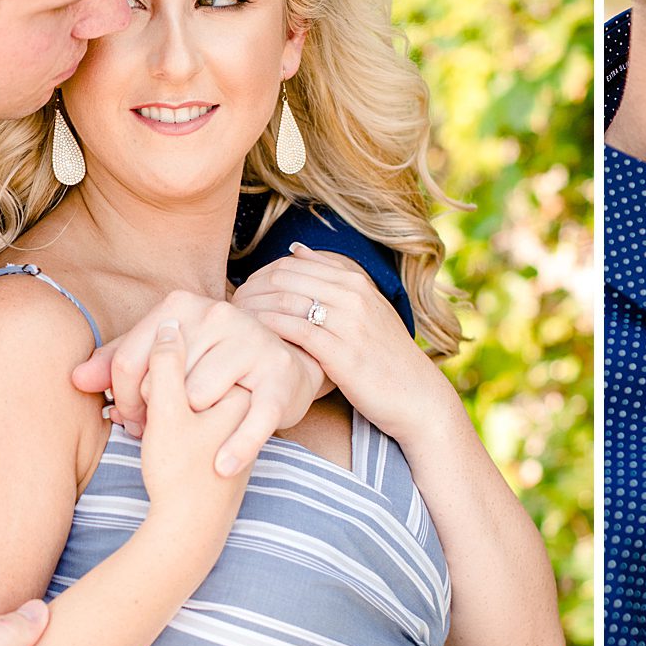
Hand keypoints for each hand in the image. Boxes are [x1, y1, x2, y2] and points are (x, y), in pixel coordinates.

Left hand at [71, 291, 323, 473]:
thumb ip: (119, 363)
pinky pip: (252, 419)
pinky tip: (222, 466)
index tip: (130, 419)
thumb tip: (75, 378)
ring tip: (196, 429)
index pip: (128, 360)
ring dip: (193, 425)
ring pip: (198, 397)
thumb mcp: (165, 356)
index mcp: (183, 304)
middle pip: (161, 382)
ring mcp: (252, 342)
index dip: (122, 399)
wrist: (286, 366)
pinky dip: (237, 447)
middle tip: (161, 428)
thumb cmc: (212, 364)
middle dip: (154, 414)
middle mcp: (218, 314)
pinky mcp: (279, 377)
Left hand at [235, 245, 455, 446]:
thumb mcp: (367, 309)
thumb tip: (296, 249)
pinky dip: (269, 330)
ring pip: (287, 300)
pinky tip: (253, 340)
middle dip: (251, 289)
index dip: (260, 276)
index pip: (293, 264)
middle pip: (286, 278)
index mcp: (356, 282)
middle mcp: (354, 296)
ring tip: (234, 323)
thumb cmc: (383, 356)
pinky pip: (295, 331)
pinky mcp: (342, 353)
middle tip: (230, 308)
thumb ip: (333, 278)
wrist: (416, 396)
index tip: (243, 295)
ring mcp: (349, 323)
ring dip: (254, 309)